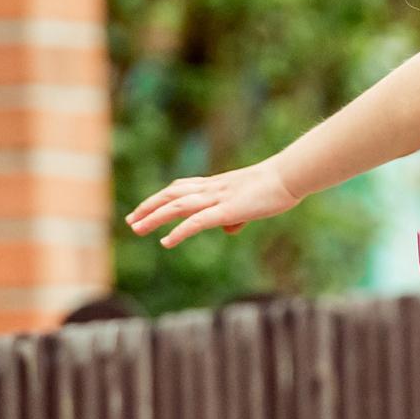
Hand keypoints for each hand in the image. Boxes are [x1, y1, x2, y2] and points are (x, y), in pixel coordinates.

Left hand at [125, 158, 300, 247]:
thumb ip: (235, 215)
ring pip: (177, 206)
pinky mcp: (227, 210)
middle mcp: (211, 189)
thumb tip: (228, 229)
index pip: (180, 188)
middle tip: (130, 221)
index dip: (160, 198)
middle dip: (149, 207)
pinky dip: (179, 231)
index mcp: (216, 185)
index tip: (144, 208)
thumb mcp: (251, 203)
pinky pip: (197, 222)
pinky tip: (166, 242)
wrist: (288, 176)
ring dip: (154, 217)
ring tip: (137, 229)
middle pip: (171, 195)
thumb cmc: (275, 188)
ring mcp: (218, 199)